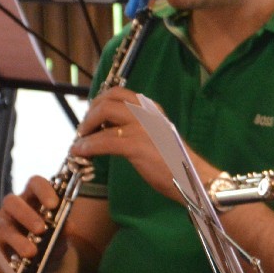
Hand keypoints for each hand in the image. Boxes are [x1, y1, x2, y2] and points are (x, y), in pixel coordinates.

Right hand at [0, 175, 60, 262]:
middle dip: (26, 215)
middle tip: (41, 229)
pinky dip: (3, 255)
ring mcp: (0, 222)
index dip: (43, 190)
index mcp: (33, 198)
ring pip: (2, 224)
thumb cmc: (48, 238)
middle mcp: (13, 207)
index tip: (53, 204)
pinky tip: (12, 265)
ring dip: (17, 239)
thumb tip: (69, 227)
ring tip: (31, 252)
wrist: (39, 260)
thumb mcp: (59, 233)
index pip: (35, 183)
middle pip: (12, 201)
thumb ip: (64, 228)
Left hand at [67, 87, 216, 203]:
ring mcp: (143, 127)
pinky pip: (104, 140)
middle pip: (108, 100)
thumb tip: (109, 130)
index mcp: (153, 109)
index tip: (91, 117)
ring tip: (79, 143)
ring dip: (85, 129)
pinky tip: (81, 153)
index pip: (119, 93)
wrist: (195, 179)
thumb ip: (137, 128)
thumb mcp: (156, 137)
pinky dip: (87, 146)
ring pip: (103, 114)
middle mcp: (148, 113)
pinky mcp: (137, 145)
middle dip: (89, 113)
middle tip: (83, 130)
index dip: (99, 102)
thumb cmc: (175, 163)